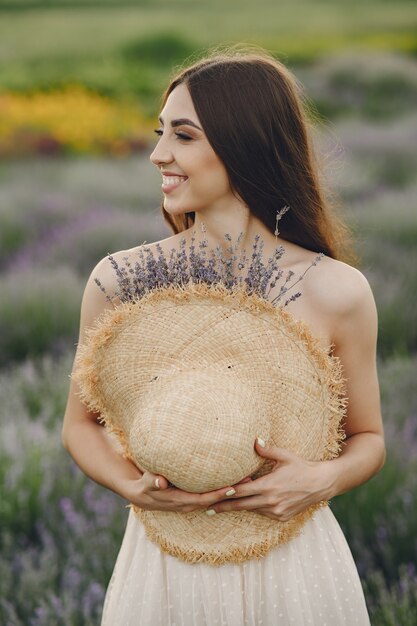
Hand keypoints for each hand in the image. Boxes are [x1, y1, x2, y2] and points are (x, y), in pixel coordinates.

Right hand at [121, 469, 252, 513]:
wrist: (141, 495)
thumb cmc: (145, 484)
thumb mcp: (147, 481)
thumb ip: (154, 481)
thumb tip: (161, 482)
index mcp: (180, 500)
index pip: (204, 499)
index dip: (219, 494)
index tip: (234, 488)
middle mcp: (188, 504)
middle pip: (214, 500)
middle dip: (231, 492)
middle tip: (248, 480)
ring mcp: (191, 503)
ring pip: (214, 499)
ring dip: (229, 492)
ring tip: (246, 478)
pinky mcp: (192, 499)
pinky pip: (209, 496)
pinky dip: (221, 491)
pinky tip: (233, 482)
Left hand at [206, 439, 333, 520]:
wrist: (321, 483)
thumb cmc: (301, 467)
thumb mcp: (285, 456)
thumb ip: (267, 449)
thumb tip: (254, 440)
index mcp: (269, 486)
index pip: (240, 492)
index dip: (225, 494)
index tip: (211, 496)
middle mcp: (271, 501)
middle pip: (241, 505)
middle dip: (223, 506)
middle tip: (207, 508)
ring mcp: (276, 511)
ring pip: (251, 509)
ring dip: (240, 506)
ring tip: (222, 504)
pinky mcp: (282, 517)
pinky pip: (263, 513)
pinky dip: (255, 507)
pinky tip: (250, 502)